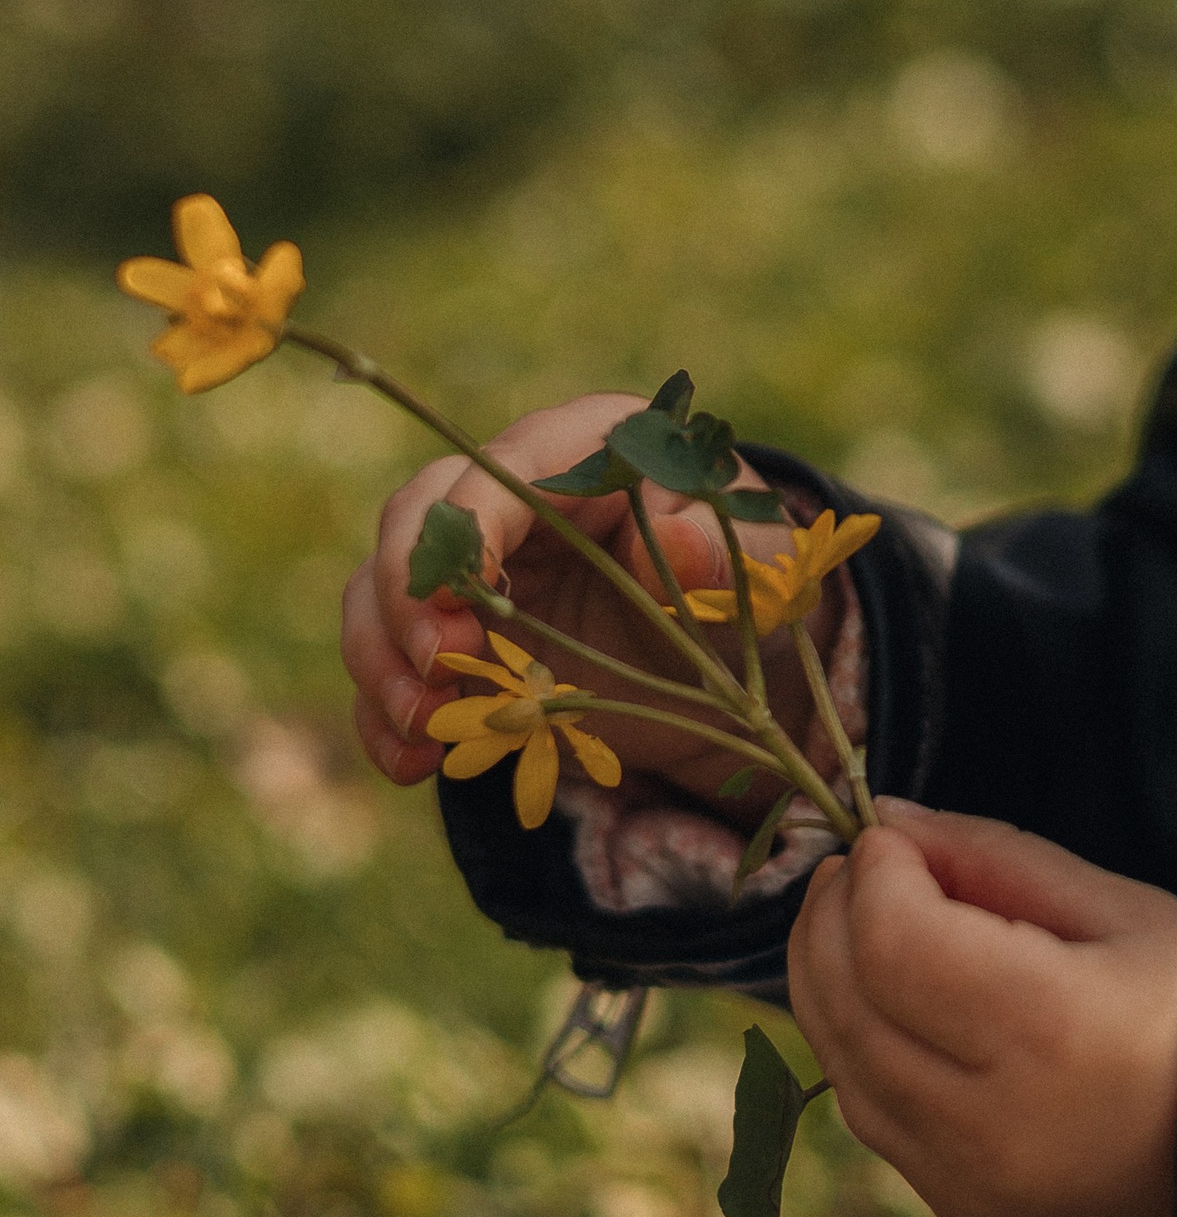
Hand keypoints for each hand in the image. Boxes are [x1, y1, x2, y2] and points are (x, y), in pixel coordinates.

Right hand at [340, 393, 830, 816]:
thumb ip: (724, 553)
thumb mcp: (759, 573)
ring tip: (426, 730)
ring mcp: (474, 568)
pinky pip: (387, 665)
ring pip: (378, 590)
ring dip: (382, 661)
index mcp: (585, 450)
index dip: (468, 536)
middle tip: (437, 673)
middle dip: (407, 598)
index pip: (497, 472)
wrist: (727, 658)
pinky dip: (384, 716)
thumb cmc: (746, 587)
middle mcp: (511, 495)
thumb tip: (676, 533)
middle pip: (411, 520)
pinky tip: (414, 765)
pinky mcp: (455, 636)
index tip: (461, 610)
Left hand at [790, 803, 1176, 1216]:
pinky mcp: (959, 1210)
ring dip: (827, 978)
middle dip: (832, 914)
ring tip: (860, 918)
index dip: (875, 872)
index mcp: (1045, 1028)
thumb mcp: (1121, 909)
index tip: (890, 833)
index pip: (893, 938)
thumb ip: (996, 858)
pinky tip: (885, 997)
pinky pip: (868, 1114)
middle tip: (860, 866)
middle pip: (846, 999)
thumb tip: (891, 821)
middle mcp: (989, 1119)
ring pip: (839, 1061)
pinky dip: (856, 1042)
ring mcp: (966, 1180)